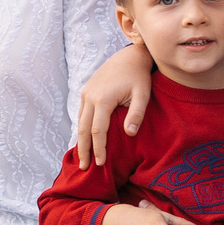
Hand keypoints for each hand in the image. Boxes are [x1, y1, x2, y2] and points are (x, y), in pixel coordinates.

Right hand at [75, 43, 154, 166]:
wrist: (129, 56)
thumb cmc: (139, 76)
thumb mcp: (143, 95)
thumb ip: (136, 114)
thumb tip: (129, 134)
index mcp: (102, 99)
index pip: (98, 131)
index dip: (99, 149)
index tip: (102, 164)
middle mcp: (90, 97)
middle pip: (83, 129)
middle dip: (84, 150)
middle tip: (84, 168)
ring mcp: (86, 93)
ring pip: (80, 122)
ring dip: (81, 140)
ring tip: (83, 158)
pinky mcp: (86, 91)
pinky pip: (81, 114)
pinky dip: (82, 128)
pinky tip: (85, 140)